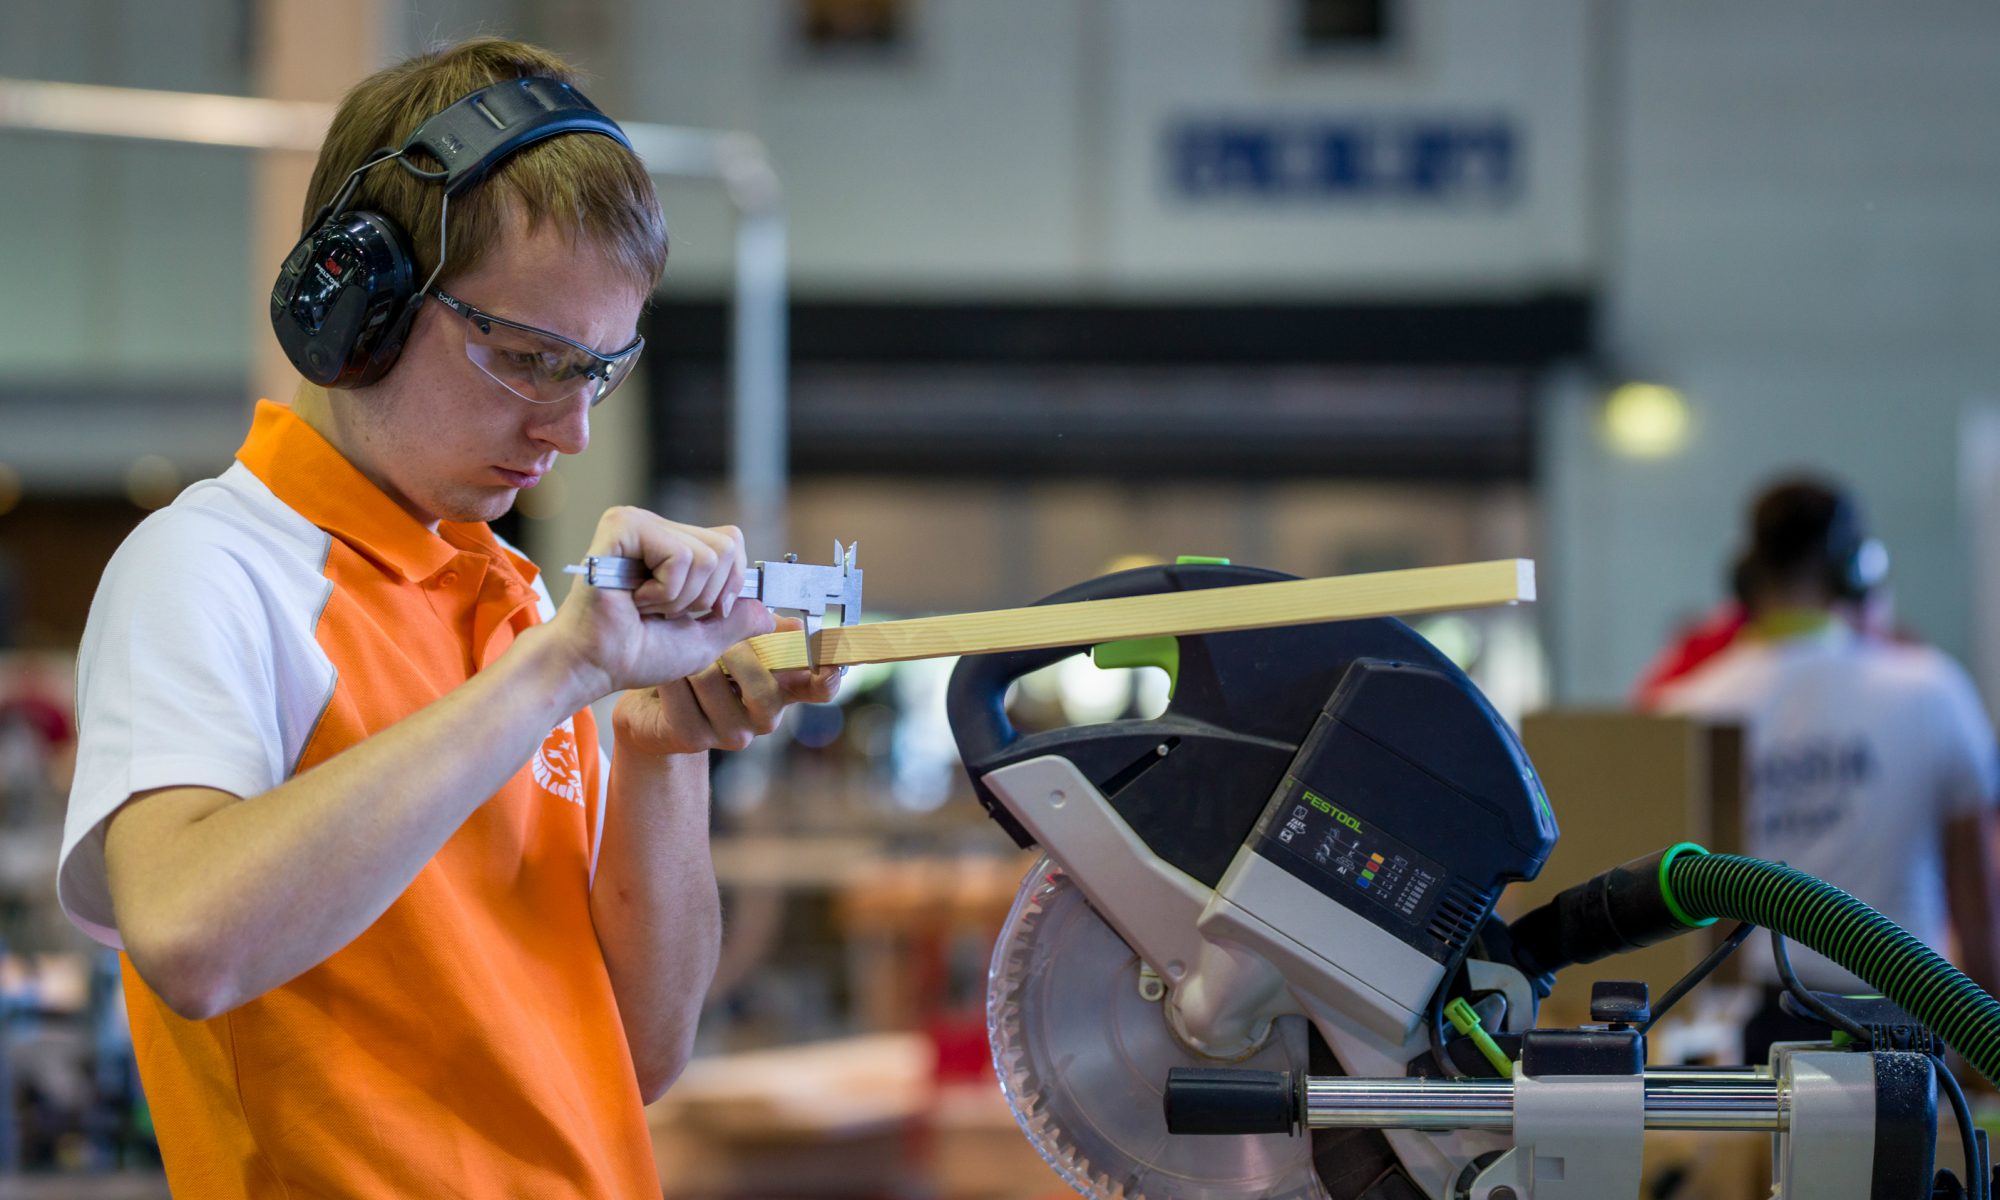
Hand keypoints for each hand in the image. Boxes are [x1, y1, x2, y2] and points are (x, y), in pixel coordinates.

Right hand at [545, 507, 773, 699]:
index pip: (731, 542)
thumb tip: (775, 616)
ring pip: (709, 556)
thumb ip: (738, 620)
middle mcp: (656, 527)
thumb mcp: (703, 639)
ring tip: (646, 606)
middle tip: (664, 610)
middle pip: (728, 547)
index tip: (700, 613)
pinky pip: (681, 557)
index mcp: (672, 545)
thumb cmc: (635, 653)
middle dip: (706, 596)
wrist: (594, 665)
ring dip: (682, 598)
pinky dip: (665, 592)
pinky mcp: (623, 525)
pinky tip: (634, 599)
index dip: (730, 584)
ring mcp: (639, 522)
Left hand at [615, 616, 845, 755]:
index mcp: (783, 687)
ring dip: (690, 658)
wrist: (651, 702)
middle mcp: (765, 715)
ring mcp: (732, 732)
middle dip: (730, 649)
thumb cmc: (700, 663)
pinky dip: (668, 675)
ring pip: (712, 680)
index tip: (827, 659)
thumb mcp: (734, 639)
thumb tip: (796, 627)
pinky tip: (664, 675)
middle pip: (763, 685)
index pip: (821, 688)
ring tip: (681, 655)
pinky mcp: (695, 739)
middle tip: (709, 632)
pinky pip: (680, 694)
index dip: (829, 674)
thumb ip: (763, 629)